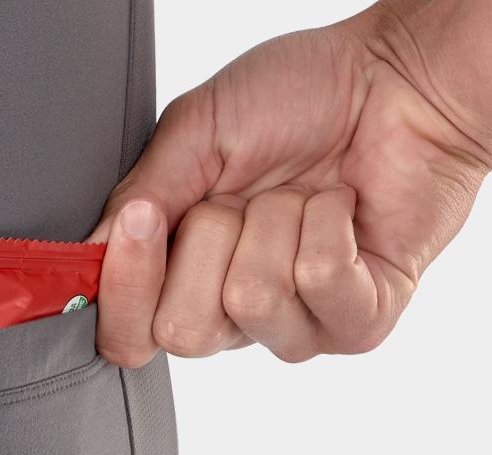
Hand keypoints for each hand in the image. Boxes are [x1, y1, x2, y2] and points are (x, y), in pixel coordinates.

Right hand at [92, 10, 491, 366]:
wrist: (403, 78)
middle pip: (183, 329)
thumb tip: (88, 258)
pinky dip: (329, 223)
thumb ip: (133, 202)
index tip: (145, 219)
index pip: (126, 338)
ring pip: (251, 300)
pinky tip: (342, 208)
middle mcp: (232, 314)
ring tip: (301, 195)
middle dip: (210, 241)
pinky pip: (319, 281)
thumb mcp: (193, 134)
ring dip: (275, 224)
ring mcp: (296, 326)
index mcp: (181, 279)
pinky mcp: (359, 323)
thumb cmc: (304, 98)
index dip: (126, 288)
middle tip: (244, 199)